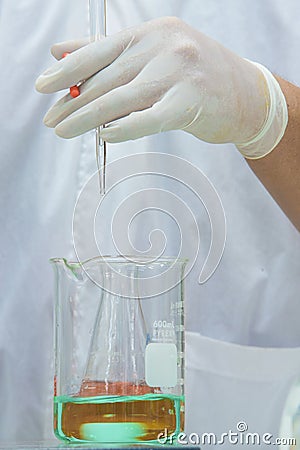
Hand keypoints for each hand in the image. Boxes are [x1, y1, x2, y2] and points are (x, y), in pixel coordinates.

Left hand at [35, 17, 283, 157]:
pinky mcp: (190, 103)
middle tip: (52, 120)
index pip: (99, 51)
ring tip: (64, 130)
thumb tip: (60, 51)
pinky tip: (103, 135)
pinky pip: (148, 118)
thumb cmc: (196, 77)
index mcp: (150, 33)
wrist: (247, 96)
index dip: (67, 70)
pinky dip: (124, 128)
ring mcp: (178, 73)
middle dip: (73, 102)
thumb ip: (108, 52)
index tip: (43, 87)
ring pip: (121, 98)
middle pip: (106, 78)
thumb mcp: (153, 54)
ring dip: (87, 117)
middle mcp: (163, 46)